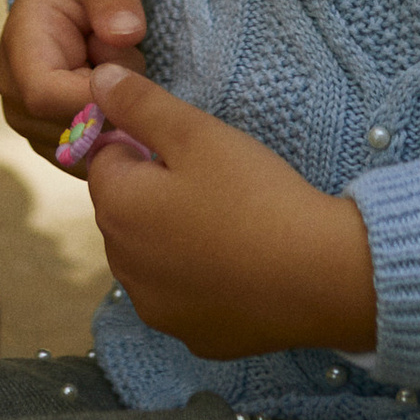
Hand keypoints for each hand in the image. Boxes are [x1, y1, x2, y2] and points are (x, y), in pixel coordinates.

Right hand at [0, 0, 148, 160]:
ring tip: (116, 72)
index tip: (130, 65)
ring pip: (88, 147)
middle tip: (126, 57)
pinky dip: (116, 131)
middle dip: (114, 102)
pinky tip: (117, 96)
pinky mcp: (54, 142)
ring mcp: (32, 125)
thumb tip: (125, 33)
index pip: (47, 97)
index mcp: (19, 51)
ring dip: (117, 118)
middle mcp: (15, 96)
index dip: (96, 93)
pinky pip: (94, 156)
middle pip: (71, 128)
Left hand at [77, 63, 379, 363]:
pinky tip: (241, 268)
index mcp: (117, 210)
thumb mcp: (197, 134)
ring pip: (151, 258)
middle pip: (125, 213)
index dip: (146, 148)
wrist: (322, 276)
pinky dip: (201, 282)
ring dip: (173, 241)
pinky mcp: (194, 338)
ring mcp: (158, 309)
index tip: (192, 153)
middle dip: (156, 195)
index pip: (107, 161)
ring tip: (231, 226)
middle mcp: (123, 267)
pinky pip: (184, 297)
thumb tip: (96, 81)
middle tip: (217, 187)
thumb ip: (141, 104)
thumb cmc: (256, 195)